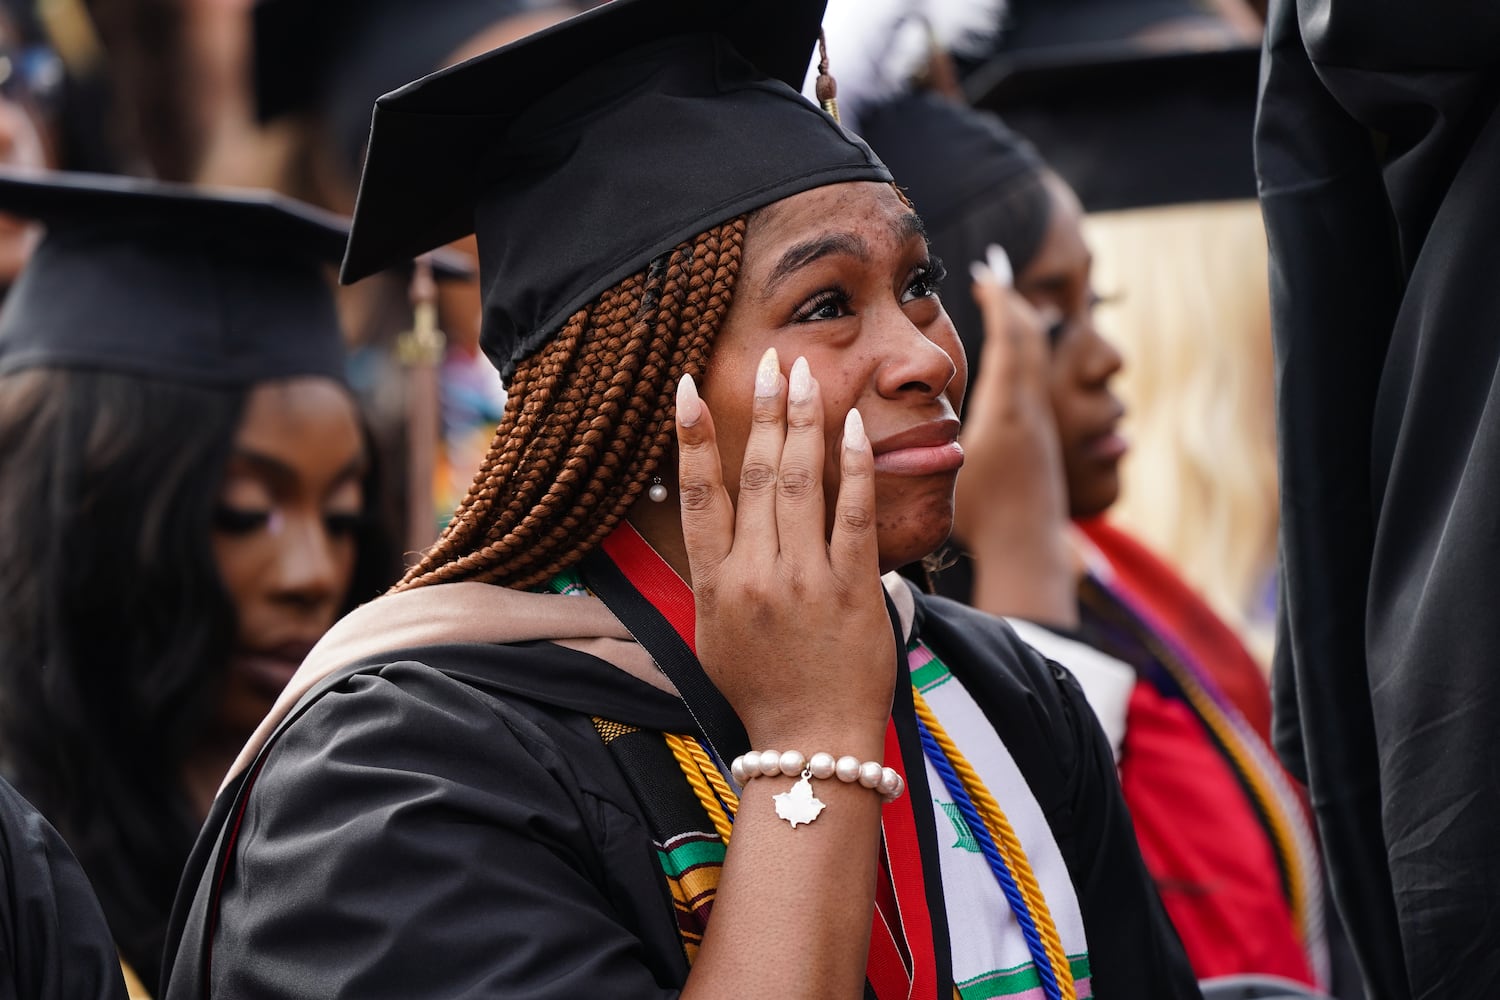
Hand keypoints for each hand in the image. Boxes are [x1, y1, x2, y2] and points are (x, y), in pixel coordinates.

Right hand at [675, 349, 894, 750]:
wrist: (812, 743)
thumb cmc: (764, 691)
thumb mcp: (715, 635)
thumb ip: (715, 576)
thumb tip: (713, 522)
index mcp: (715, 585)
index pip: (696, 495)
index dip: (690, 438)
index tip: (686, 389)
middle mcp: (755, 575)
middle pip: (754, 474)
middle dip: (761, 410)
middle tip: (769, 361)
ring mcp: (805, 581)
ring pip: (799, 483)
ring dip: (801, 422)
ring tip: (802, 375)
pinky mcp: (854, 589)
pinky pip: (854, 514)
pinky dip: (853, 467)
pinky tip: (851, 428)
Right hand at [954, 246, 1077, 625]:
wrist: (1031, 548)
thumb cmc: (984, 516)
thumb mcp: (949, 470)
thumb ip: (924, 438)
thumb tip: (904, 398)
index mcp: (1009, 409)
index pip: (1012, 338)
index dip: (1000, 300)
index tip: (987, 273)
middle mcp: (1030, 408)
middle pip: (1029, 337)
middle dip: (1010, 302)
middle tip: (994, 274)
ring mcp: (1040, 421)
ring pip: (1035, 357)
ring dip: (1019, 327)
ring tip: (1002, 304)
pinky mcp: (1042, 435)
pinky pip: (1033, 378)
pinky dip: (1021, 354)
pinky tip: (1009, 357)